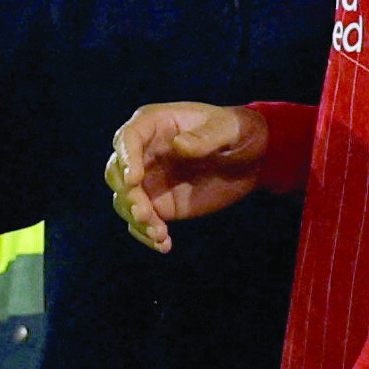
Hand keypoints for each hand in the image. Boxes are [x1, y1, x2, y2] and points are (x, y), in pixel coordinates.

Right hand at [105, 102, 270, 252]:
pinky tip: (164, 245)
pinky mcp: (160, 204)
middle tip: (144, 214)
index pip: (128, 138)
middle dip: (127, 195)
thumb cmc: (237, 131)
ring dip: (137, 219)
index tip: (133, 181)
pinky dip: (147, 235)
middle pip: (117, 172)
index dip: (126, 159)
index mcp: (155, 124)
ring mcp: (149, 180)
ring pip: (125, 201)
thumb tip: (179, 146)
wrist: (252, 157)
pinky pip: (143, 221)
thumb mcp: (228, 128)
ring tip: (159, 235)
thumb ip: (206, 136)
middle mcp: (144, 152)